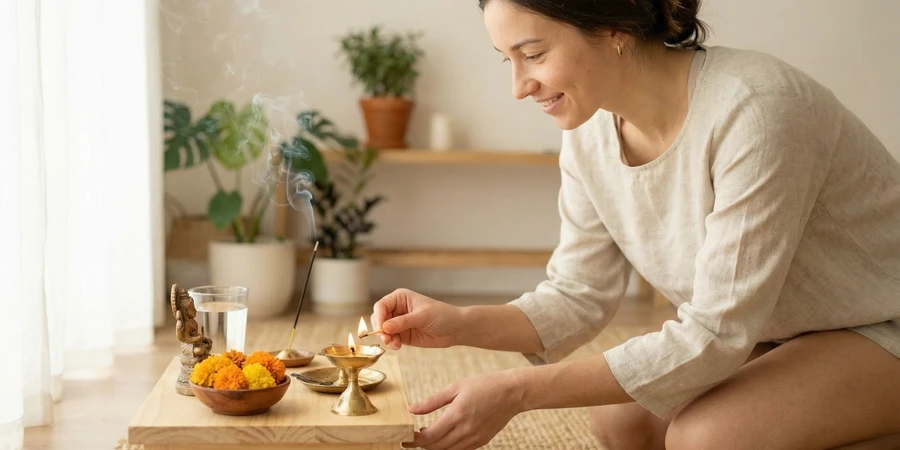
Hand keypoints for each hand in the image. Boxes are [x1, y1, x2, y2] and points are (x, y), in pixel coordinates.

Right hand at [370, 289, 462, 349]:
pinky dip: (391, 344)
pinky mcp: (403, 335)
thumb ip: (403, 322)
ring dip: (386, 338)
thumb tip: (385, 327)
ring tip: (395, 344)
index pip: (381, 306)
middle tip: (387, 339)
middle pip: (378, 318)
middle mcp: (397, 309)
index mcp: (400, 298)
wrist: (455, 329)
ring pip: (382, 331)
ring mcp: (399, 323)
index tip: (381, 328)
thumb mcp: (423, 316)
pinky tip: (398, 346)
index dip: (379, 317)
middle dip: (380, 329)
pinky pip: (391, 339)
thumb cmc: (442, 315)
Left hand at [404, 370, 522, 449]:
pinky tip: (444, 436)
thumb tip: (412, 409)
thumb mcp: (456, 387)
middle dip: (422, 444)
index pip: (430, 437)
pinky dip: (448, 447)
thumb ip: (432, 401)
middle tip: (413, 436)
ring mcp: (475, 438)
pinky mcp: (482, 441)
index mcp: (457, 415)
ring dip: (435, 447)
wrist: (512, 393)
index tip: (407, 436)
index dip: (415, 439)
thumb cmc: (485, 385)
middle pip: (436, 447)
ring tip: (428, 435)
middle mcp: (466, 430)